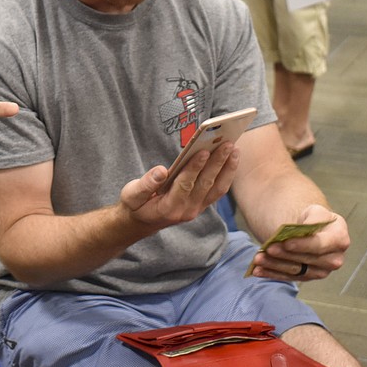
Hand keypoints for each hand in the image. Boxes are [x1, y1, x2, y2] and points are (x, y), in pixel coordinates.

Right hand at [118, 142, 239, 229]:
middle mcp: (187, 210)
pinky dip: (226, 174)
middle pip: (206, 184)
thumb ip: (145, 184)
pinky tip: (231, 159)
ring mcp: (196, 209)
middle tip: (227, 143)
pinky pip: (218, 190)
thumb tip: (161, 170)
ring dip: (227, 168)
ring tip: (234, 149)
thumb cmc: (136, 205)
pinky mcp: (201, 205)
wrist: (142, 223)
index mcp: (168, 207)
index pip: (185, 184)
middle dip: (217, 163)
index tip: (203, 151)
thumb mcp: (131, 195)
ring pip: (217, 188)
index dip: (195, 168)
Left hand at [247, 205, 348, 280]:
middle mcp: (334, 258)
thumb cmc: (311, 218)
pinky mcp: (307, 276)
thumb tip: (299, 231)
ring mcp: (321, 270)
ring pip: (297, 270)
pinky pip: (289, 277)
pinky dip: (272, 273)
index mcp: (339, 237)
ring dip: (275, 265)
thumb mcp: (313, 211)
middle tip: (267, 249)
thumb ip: (311, 220)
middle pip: (308, 260)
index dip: (303, 245)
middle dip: (285, 255)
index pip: (321, 244)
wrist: (308, 228)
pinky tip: (257, 270)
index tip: (286, 242)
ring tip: (258, 259)